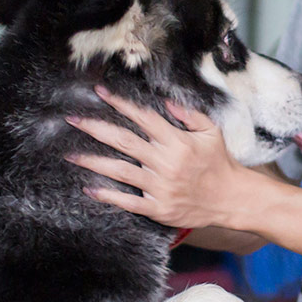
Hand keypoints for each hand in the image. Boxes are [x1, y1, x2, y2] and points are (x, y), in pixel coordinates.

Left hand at [65, 87, 249, 229]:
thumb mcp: (211, 132)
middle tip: (73, 119)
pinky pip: (128, 202)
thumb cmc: (220, 163)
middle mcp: (165, 162)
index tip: (99, 93)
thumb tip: (165, 100)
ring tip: (71, 155)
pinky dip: (108, 196)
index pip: (142, 118)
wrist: (231, 199)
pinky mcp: (158, 208)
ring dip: (93, 161)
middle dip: (95, 128)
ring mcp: (160, 187)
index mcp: (176, 141)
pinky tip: (89, 188)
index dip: (120, 103)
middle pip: (123, 141)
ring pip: (120, 171)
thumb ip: (189, 114)